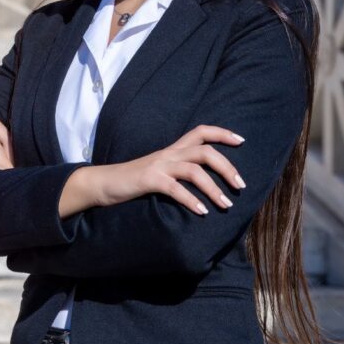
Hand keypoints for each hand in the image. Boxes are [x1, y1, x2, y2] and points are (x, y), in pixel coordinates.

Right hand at [96, 123, 246, 215]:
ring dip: (214, 188)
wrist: (102, 183)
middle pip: (205, 151)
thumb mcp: (159, 170)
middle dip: (227, 167)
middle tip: (240, 186)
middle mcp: (168, 154)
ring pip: (194, 170)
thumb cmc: (133, 180)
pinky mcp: (148, 180)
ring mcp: (158, 166)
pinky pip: (175, 188)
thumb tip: (204, 182)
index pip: (200, 131)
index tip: (241, 141)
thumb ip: (178, 171)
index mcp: (172, 150)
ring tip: (226, 204)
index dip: (222, 133)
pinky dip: (191, 200)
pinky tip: (202, 212)